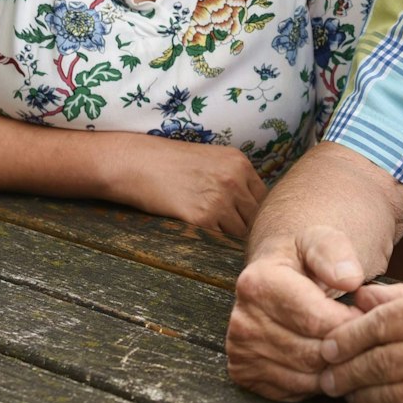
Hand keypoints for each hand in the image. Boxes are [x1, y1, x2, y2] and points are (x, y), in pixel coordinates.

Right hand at [118, 135, 266, 236]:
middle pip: (256, 217)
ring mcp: (220, 199)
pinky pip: (220, 240)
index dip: (254, 212)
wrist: (138, 164)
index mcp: (240, 163)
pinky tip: (201, 235)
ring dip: (230, 237)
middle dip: (245, 227)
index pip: (264, 198)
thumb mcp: (212, 159)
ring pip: (240, 232)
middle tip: (229, 233)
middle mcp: (235, 179)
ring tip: (214, 234)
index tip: (242, 220)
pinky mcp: (202, 218)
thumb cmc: (171, 163)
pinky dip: (214, 242)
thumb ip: (235, 178)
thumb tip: (252, 208)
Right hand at [226, 226, 364, 399]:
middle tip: (361, 335)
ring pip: (306, 377)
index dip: (351, 322)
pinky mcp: (245, 374)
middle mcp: (241, 321)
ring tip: (346, 346)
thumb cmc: (303, 258)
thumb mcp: (321, 240)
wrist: (275, 276)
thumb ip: (336, 253)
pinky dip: (317, 381)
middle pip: (312, 354)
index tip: (364, 314)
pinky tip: (325, 360)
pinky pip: (294, 391)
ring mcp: (240, 351)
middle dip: (345, 347)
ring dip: (334, 367)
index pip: (317, 321)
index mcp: (257, 284)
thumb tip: (349, 280)